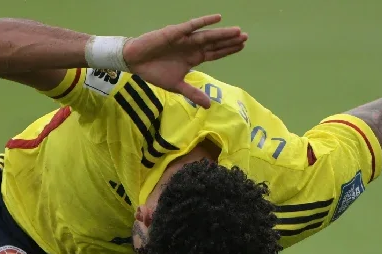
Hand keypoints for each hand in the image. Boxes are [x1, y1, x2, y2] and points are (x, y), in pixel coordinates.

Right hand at [123, 14, 247, 107]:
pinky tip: (218, 18)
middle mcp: (192, 47)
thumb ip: (193, 94)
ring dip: (222, 33)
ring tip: (237, 31)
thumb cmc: (155, 72)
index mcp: (193, 58)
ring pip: (207, 35)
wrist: (136, 62)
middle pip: (215, 44)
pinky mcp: (175, 33)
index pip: (215, 53)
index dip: (228, 50)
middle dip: (230, 41)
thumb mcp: (177, 86)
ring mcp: (185, 39)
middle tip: (245, 37)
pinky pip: (192, 26)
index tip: (242, 46)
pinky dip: (204, 22)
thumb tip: (209, 106)